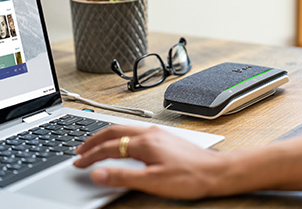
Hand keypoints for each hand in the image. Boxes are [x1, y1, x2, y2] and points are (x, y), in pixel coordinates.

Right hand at [74, 125, 222, 198]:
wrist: (215, 171)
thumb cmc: (189, 177)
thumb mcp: (153, 181)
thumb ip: (123, 177)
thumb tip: (98, 173)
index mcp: (145, 142)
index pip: (109, 147)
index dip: (90, 156)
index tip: (77, 162)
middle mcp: (151, 133)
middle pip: (114, 131)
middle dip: (93, 140)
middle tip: (79, 150)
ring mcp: (159, 133)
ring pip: (125, 128)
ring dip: (107, 136)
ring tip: (95, 145)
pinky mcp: (165, 137)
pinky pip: (135, 130)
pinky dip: (120, 136)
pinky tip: (121, 142)